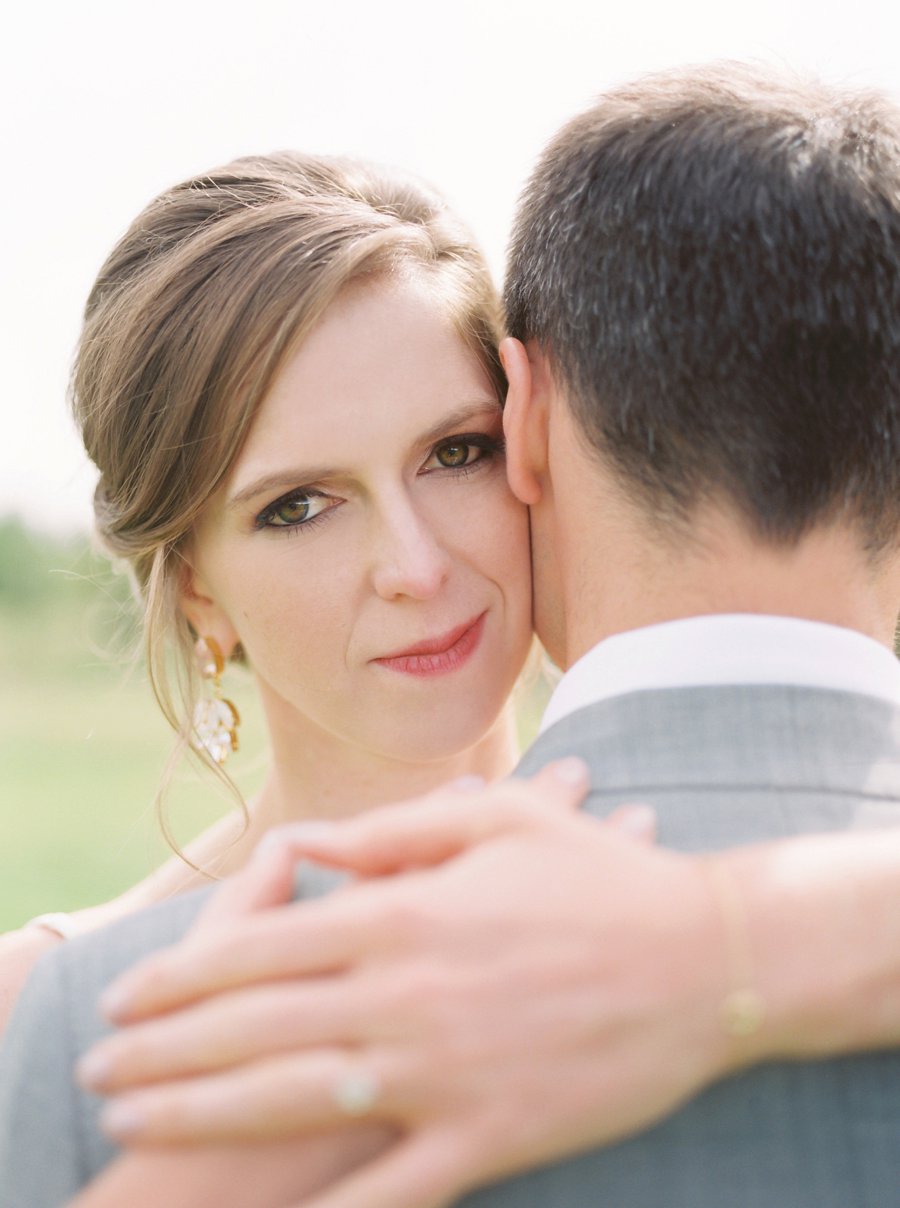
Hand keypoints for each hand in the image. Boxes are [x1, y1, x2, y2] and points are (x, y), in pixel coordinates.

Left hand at [78, 763, 730, 1207]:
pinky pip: (395, 1189)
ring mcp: (446, 1072)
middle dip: (163, 1053)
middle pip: (255, 1026)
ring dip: (205, 1118)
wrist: (705, 962)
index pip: (261, 946)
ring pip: (296, 1100)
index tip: (124, 995)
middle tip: (99, 1073)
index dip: (179, 974)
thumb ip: (394, 831)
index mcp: (405, 915)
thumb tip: (308, 840)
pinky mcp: (491, 1137)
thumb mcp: (500, 825)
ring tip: (139, 1125)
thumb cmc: (599, 879)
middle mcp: (408, 995)